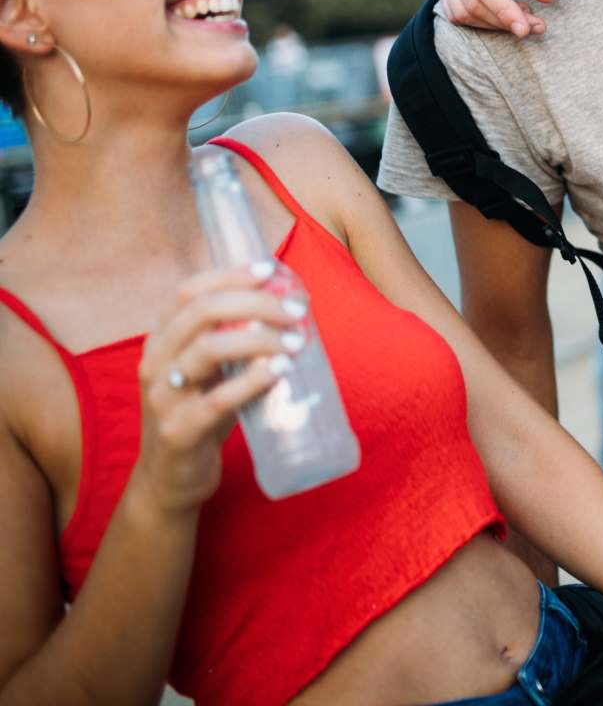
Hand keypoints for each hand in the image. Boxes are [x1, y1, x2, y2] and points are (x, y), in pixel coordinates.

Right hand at [129, 263, 300, 516]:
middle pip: (201, 312)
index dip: (229, 276)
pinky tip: (280, 369)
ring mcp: (163, 398)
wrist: (169, 480)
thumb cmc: (200, 414)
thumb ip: (233, 340)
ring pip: (208, 349)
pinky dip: (253, 380)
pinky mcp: (179, 432)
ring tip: (298, 340)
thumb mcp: (209, 372)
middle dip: (255, 302)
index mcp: (160, 342)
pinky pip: (218, 399)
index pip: (188, 293)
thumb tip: (289, 305)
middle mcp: (155, 363)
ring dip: (260, 338)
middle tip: (296, 309)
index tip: (270, 270)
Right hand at [434, 0, 553, 36]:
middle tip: (538, 26)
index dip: (503, 10)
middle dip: (505, 21)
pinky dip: (483, 22)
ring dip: (495, 25)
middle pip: (472, 3)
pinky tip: (507, 16)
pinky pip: (457, 15)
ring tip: (527, 19)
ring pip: (463, 13)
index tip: (525, 29)